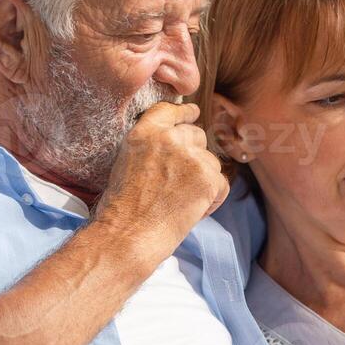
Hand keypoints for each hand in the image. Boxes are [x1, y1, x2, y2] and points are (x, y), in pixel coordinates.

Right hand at [93, 102, 228, 255]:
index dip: (184, 112)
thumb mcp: (127, 163)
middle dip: (194, 157)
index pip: (170, 111)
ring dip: (203, 181)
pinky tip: (190, 212)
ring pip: (211, 162)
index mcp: (145, 132)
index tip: (194, 113)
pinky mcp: (207, 177)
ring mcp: (190, 156)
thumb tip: (177, 144)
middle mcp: (169, 138)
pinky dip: (212, 201)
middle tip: (179, 185)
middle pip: (197, 136)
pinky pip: (221, 185)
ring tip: (178, 203)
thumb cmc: (123, 209)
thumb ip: (151, 147)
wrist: (128, 234)